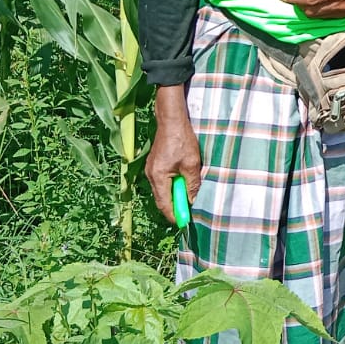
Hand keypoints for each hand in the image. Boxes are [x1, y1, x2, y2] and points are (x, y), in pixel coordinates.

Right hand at [145, 86, 202, 224]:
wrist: (172, 119)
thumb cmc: (182, 140)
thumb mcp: (191, 164)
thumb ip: (191, 184)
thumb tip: (193, 201)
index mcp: (158, 177)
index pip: (164, 204)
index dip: (174, 215)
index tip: (185, 223)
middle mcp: (151, 175)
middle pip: (162, 199)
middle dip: (175, 207)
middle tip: (189, 214)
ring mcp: (152, 170)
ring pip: (163, 190)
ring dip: (175, 196)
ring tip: (188, 200)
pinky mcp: (156, 164)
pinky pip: (163, 182)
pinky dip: (172, 187)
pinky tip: (184, 185)